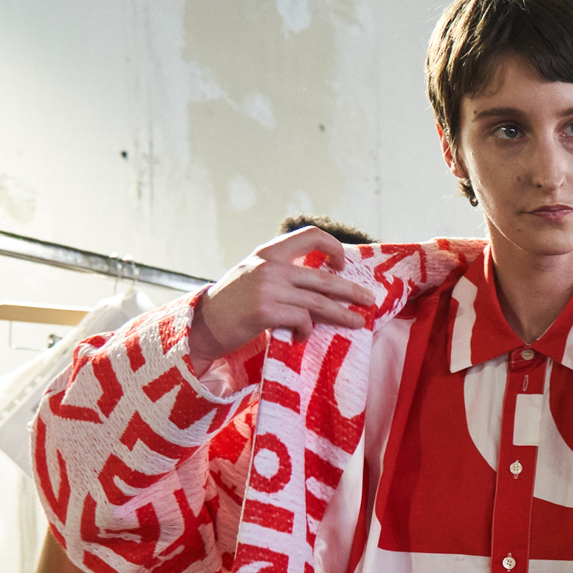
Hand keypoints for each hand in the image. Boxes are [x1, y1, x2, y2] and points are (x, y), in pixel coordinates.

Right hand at [187, 226, 372, 364]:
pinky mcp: (265, 311)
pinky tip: (299, 336)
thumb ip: (283, 271)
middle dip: (351, 290)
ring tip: (357, 322)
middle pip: (324, 277)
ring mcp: (268, 288)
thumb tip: (324, 278)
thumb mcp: (255, 274)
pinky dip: (305, 330)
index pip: (311, 235)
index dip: (333, 248)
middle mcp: (270, 266)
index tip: (342, 265)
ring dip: (342, 315)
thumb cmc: (234, 302)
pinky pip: (302, 320)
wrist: (203, 323)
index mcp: (269, 252)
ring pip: (319, 301)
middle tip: (369, 300)